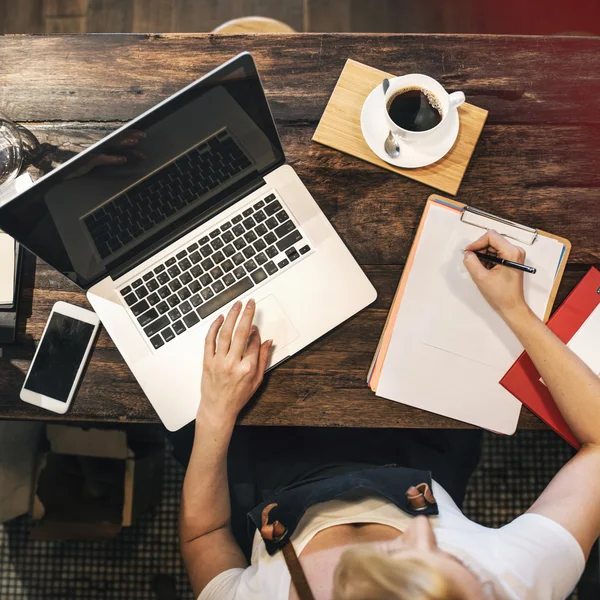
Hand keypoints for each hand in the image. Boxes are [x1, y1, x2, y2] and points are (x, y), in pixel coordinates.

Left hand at [198, 299, 271, 425]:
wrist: (217, 408)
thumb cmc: (238, 396)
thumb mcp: (257, 381)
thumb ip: (263, 360)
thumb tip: (267, 342)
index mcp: (247, 368)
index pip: (254, 344)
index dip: (256, 333)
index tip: (256, 327)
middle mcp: (233, 363)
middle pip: (241, 333)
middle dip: (247, 315)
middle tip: (250, 303)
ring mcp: (218, 361)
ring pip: (226, 333)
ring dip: (232, 316)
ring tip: (237, 305)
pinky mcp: (207, 361)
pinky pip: (210, 340)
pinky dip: (214, 327)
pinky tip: (220, 318)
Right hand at [463, 230, 528, 319]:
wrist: (512, 307)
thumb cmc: (500, 294)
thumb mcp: (481, 278)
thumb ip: (471, 262)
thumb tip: (467, 253)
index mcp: (511, 252)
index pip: (491, 236)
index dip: (477, 243)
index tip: (468, 253)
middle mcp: (515, 250)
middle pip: (492, 240)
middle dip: (480, 250)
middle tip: (472, 262)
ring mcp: (515, 255)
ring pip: (493, 247)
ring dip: (483, 255)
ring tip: (479, 268)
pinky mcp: (512, 260)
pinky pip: (496, 253)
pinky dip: (488, 259)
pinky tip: (485, 270)